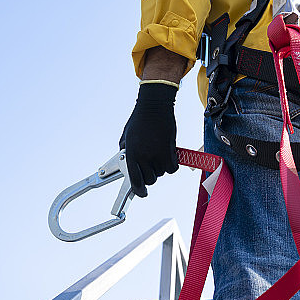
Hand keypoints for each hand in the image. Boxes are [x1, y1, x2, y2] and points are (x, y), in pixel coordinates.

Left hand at [119, 82, 179, 196]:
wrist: (154, 107)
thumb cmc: (139, 120)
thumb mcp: (126, 136)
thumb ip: (126, 151)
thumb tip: (127, 163)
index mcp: (131, 154)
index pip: (135, 181)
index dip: (139, 190)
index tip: (142, 193)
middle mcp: (143, 157)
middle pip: (150, 180)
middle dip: (150, 175)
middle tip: (151, 165)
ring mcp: (157, 155)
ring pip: (162, 173)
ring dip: (160, 167)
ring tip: (157, 153)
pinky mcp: (169, 151)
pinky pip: (172, 168)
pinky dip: (171, 164)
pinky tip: (168, 155)